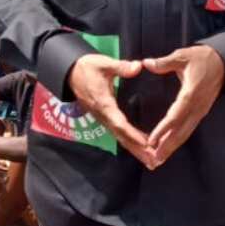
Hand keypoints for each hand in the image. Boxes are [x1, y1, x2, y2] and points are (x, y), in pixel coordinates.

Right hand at [67, 54, 152, 168]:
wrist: (70, 72)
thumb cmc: (88, 67)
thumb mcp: (104, 64)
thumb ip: (121, 67)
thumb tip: (138, 66)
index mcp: (104, 104)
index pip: (120, 123)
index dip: (134, 134)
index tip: (148, 143)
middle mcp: (104, 116)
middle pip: (122, 137)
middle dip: (138, 150)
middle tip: (154, 161)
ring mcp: (103, 118)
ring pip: (121, 138)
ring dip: (136, 150)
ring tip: (152, 161)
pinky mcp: (105, 117)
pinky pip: (119, 133)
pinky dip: (131, 142)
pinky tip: (143, 148)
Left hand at [142, 44, 224, 166]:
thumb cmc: (203, 58)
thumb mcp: (184, 55)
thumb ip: (165, 62)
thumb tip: (146, 63)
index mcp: (192, 93)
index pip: (176, 115)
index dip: (164, 129)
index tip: (151, 141)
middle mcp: (197, 106)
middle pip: (181, 130)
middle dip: (167, 146)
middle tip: (153, 160)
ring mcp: (201, 110)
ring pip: (185, 132)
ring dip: (172, 147)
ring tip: (158, 160)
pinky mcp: (201, 112)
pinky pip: (188, 129)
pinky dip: (178, 140)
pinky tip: (169, 147)